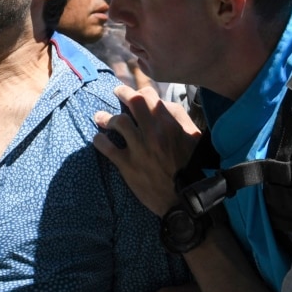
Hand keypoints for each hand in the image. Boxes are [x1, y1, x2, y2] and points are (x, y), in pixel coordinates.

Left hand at [93, 85, 201, 215]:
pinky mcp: (128, 166)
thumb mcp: (193, 137)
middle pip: (133, 102)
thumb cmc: (191, 166)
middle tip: (116, 92)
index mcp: (170, 124)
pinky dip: (99, 140)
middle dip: (122, 93)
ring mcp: (140, 149)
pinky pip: (107, 148)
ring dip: (106, 117)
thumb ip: (178, 117)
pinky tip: (98, 138)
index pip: (150, 96)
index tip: (136, 94)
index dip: (140, 92)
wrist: (185, 199)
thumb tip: (161, 103)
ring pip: (118, 122)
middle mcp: (154, 133)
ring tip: (100, 117)